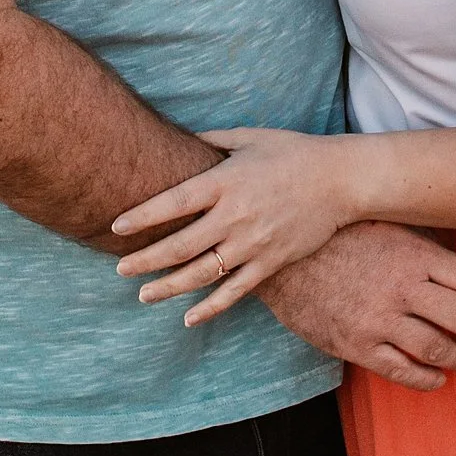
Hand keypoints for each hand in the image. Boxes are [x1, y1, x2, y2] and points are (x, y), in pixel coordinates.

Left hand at [113, 128, 350, 322]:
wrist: (339, 180)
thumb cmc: (291, 152)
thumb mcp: (249, 137)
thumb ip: (212, 139)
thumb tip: (182, 138)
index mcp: (225, 182)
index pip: (174, 202)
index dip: (142, 217)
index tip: (116, 228)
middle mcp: (234, 216)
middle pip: (180, 245)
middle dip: (145, 260)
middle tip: (119, 269)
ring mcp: (252, 243)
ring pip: (202, 274)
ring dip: (168, 287)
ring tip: (143, 295)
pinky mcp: (270, 262)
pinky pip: (235, 291)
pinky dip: (210, 308)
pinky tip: (188, 318)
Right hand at [260, 221, 455, 392]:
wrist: (282, 256)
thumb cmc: (338, 235)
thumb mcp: (385, 225)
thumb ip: (423, 244)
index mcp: (413, 253)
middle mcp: (402, 288)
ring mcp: (380, 319)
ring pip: (441, 349)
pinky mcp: (358, 345)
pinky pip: (404, 371)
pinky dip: (429, 378)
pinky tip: (440, 377)